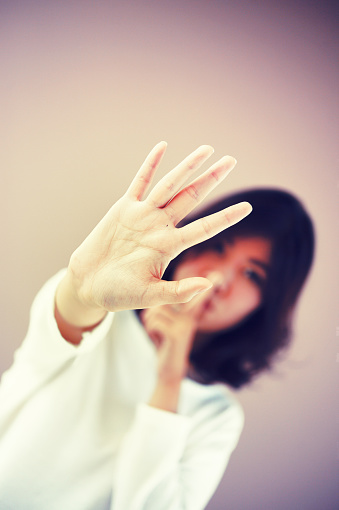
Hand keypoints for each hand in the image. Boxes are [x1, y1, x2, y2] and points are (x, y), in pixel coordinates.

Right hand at [66, 142, 250, 312]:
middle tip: (231, 160)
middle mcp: (160, 226)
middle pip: (191, 197)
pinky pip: (140, 182)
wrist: (88, 284)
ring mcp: (143, 215)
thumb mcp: (150, 296)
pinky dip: (150, 164)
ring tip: (207, 149)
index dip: (226, 217)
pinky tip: (163, 147)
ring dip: (187, 166)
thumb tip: (208, 284)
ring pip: (169, 185)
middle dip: (211, 178)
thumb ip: (177, 292)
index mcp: (169, 246)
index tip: (248, 207)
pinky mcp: (124, 208)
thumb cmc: (119, 294)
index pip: (204, 228)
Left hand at [140, 272, 222, 382]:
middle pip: (160, 301)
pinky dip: (150, 331)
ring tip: (159, 335)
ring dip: (149, 324)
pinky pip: (153, 322)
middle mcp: (190, 315)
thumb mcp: (165, 323)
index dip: (208, 285)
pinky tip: (159, 341)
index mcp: (190, 312)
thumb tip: (158, 299)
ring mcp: (186, 324)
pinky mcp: (178, 333)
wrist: (169, 373)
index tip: (218, 276)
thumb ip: (164, 308)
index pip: (199, 295)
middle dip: (151, 315)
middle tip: (159, 331)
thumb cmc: (164, 344)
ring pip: (154, 311)